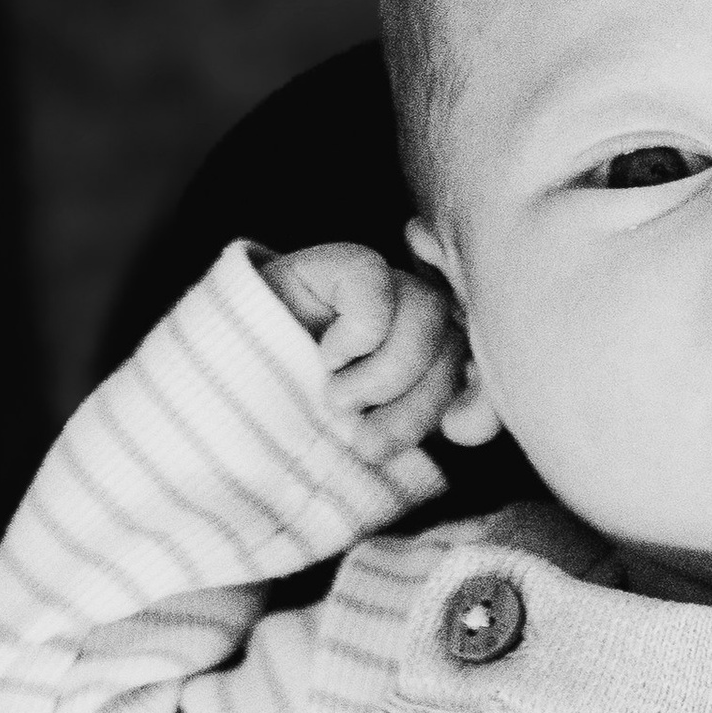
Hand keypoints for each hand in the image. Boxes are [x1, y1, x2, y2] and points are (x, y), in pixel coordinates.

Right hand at [255, 241, 500, 455]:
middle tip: (364, 439)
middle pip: (455, 349)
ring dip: (381, 377)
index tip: (459, 432)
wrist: (227, 406)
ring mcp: (383, 288)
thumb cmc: (301, 433)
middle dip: (415, 407)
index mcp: (432, 366)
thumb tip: (469, 425)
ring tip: (337, 399)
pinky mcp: (345, 265)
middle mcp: (416, 321)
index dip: (484, 398)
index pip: (483, 371)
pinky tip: (327, 354)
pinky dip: (355, 335)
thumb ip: (416, 431)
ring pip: (425, 317)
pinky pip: (377, 286)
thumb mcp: (366, 447)